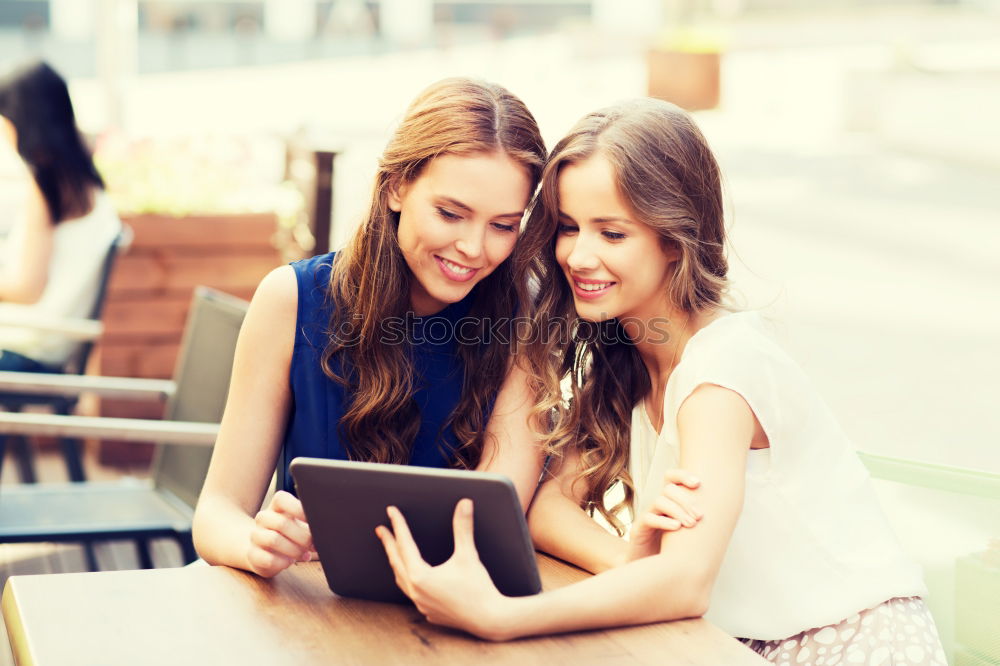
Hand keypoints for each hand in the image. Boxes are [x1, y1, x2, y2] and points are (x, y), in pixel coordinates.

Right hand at [247, 490, 316, 576]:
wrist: (263, 551)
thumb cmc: (289, 536)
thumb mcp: (299, 525)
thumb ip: (310, 523)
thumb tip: (327, 527)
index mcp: (276, 507)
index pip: (281, 499)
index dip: (298, 508)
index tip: (313, 521)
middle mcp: (263, 518)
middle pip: (281, 523)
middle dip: (303, 537)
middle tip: (314, 545)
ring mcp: (255, 536)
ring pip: (273, 540)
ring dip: (294, 550)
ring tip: (304, 555)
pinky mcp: (252, 554)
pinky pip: (267, 559)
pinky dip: (282, 562)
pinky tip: (289, 562)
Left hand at [376, 499, 519, 640]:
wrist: (489, 619)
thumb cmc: (478, 588)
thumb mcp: (468, 555)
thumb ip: (463, 528)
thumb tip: (464, 503)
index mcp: (420, 576)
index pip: (405, 544)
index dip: (398, 525)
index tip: (391, 511)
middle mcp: (416, 591)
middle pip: (397, 561)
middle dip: (389, 543)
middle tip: (381, 529)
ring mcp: (421, 604)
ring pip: (401, 579)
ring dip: (396, 562)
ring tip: (393, 551)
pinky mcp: (429, 612)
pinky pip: (411, 593)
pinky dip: (407, 580)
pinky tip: (411, 577)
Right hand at [626, 469, 701, 562]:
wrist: (650, 569)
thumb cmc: (673, 550)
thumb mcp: (688, 532)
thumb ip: (699, 520)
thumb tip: (728, 512)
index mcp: (669, 501)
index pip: (671, 478)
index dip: (683, 475)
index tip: (698, 483)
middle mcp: (657, 506)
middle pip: (668, 489)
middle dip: (686, 500)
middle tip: (700, 515)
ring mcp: (647, 516)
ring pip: (660, 501)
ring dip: (678, 511)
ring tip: (692, 524)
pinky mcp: (638, 529)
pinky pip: (649, 518)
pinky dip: (664, 521)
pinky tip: (677, 528)